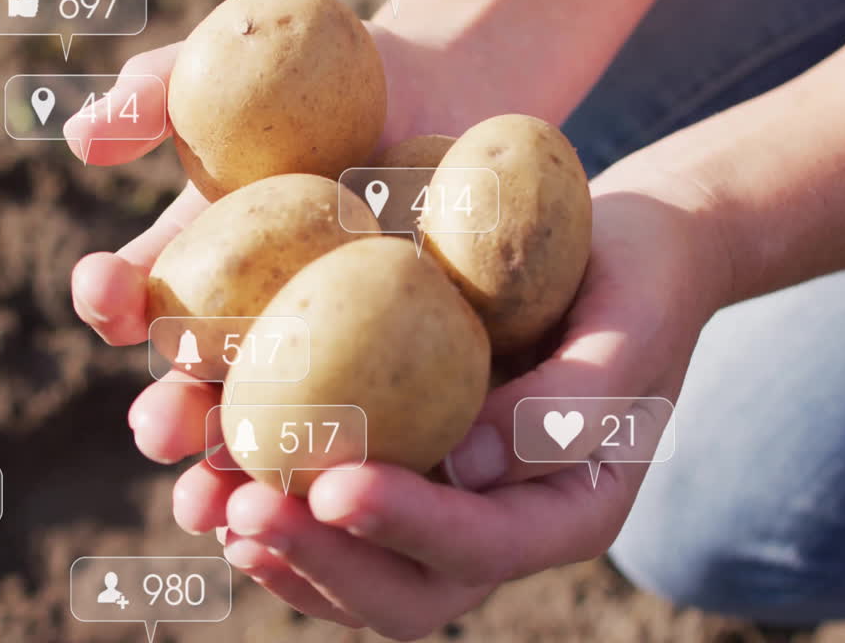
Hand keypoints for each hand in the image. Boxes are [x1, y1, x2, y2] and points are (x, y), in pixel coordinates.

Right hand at [66, 23, 501, 463]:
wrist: (444, 96)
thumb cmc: (326, 76)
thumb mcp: (236, 69)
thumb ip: (157, 92)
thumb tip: (82, 135)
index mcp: (194, 274)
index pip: (134, 300)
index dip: (109, 300)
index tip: (101, 287)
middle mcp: (245, 332)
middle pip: (193, 389)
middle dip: (167, 417)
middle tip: (159, 429)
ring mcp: (322, 361)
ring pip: (274, 433)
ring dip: (241, 472)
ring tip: (228, 502)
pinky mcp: (399, 378)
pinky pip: (375, 428)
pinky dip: (353, 465)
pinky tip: (346, 492)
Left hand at [66, 29, 732, 637]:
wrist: (626, 253)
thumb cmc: (640, 279)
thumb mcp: (627, 328)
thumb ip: (566, 404)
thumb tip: (463, 468)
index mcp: (567, 510)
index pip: (484, 548)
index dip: (407, 526)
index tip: (335, 486)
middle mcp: (499, 526)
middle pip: (406, 590)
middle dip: (320, 558)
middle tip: (242, 510)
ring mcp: (446, 504)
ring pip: (355, 566)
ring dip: (278, 544)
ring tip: (204, 501)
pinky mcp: (406, 464)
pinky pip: (333, 509)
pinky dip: (275, 496)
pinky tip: (213, 464)